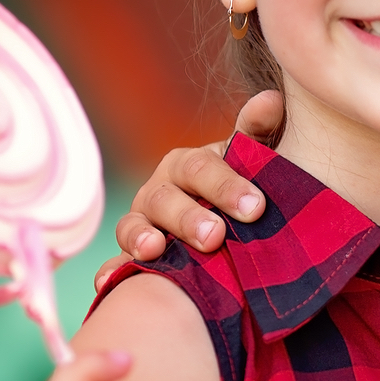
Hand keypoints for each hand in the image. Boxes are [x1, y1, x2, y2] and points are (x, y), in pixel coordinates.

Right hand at [96, 91, 282, 290]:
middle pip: (166, 200)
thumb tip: (271, 99)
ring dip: (141, 238)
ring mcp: (142, 223)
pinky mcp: (132, 256)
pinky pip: (116, 263)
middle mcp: (159, 191)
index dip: (226, 186)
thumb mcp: (250, 160)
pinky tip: (109, 281)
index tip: (255, 207)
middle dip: (189, 218)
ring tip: (154, 250)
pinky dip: (111, 271)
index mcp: (188, 165)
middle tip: (215, 237)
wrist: (224, 226)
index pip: (202, 168)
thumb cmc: (239, 188)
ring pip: (133, 227)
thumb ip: (257, 132)